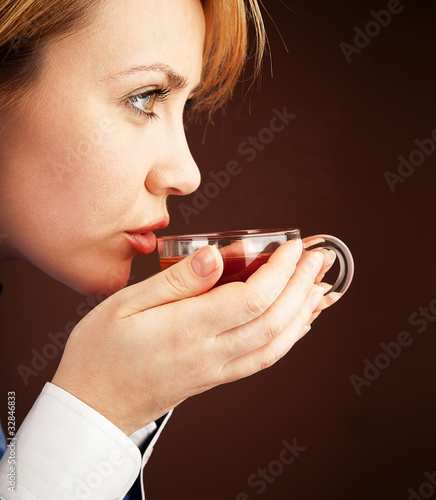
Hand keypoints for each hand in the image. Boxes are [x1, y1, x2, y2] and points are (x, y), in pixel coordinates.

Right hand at [52, 238, 335, 434]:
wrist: (93, 405)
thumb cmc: (101, 351)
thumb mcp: (125, 304)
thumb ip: (175, 281)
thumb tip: (214, 257)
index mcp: (186, 329)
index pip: (251, 298)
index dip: (280, 271)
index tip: (294, 247)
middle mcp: (209, 353)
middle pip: (272, 320)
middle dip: (301, 286)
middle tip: (320, 258)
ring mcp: (215, 369)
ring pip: (274, 343)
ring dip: (303, 313)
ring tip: (321, 287)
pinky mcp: (215, 377)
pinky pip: (262, 359)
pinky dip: (288, 339)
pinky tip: (297, 323)